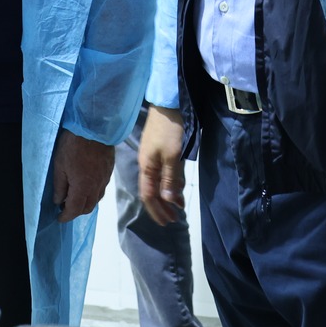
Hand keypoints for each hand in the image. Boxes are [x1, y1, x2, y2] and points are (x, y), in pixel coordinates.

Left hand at [48, 130, 115, 222]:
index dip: (66, 217)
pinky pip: (101, 188)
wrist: (95, 127)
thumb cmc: (73, 145)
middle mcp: (96, 187)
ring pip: (96, 199)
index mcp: (83, 187)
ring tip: (75, 196)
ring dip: (86, 202)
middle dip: (76, 211)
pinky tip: (86, 185)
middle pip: (87, 208)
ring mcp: (105, 179)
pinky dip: (93, 192)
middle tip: (65, 206)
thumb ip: (59, 186)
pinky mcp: (109, 171)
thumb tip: (59, 201)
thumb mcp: (59, 165)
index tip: (59, 218)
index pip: (75, 210)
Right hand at [135, 105, 185, 226]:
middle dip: (162, 206)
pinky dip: (171, 182)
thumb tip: (168, 201)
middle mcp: (148, 164)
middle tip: (174, 218)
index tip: (167, 222)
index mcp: (147, 167)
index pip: (148, 196)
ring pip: (159, 182)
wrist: (169, 104)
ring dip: (168, 195)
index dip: (157, 210)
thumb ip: (170, 178)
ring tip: (178, 207)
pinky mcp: (161, 150)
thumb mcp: (172, 155)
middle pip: (152, 191)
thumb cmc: (169, 129)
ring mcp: (154, 157)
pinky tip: (178, 186)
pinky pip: (165, 172)